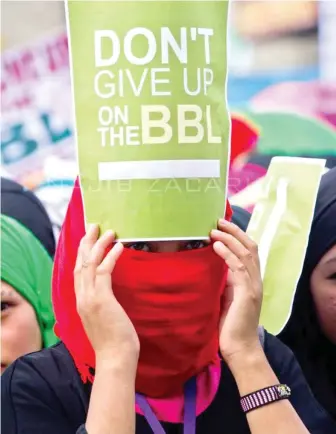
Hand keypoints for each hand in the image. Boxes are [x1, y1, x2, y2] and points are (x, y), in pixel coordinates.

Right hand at [74, 224, 139, 364]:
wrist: (115, 359)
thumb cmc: (112, 341)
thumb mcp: (102, 319)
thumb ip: (100, 304)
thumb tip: (106, 295)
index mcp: (81, 302)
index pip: (77, 272)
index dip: (81, 254)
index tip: (87, 240)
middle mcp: (82, 297)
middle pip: (80, 263)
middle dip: (86, 243)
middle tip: (93, 226)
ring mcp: (90, 298)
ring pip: (89, 264)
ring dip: (99, 245)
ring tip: (108, 231)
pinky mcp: (102, 299)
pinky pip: (105, 271)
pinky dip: (111, 256)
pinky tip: (119, 246)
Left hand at [211, 220, 262, 367]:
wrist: (239, 348)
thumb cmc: (230, 325)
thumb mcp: (227, 297)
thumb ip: (226, 281)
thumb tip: (214, 265)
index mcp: (252, 280)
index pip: (249, 250)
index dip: (238, 236)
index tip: (222, 226)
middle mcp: (256, 279)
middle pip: (250, 246)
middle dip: (234, 231)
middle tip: (218, 221)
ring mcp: (253, 286)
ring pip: (245, 253)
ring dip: (229, 239)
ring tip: (214, 230)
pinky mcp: (247, 293)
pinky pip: (238, 267)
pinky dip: (227, 254)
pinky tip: (215, 247)